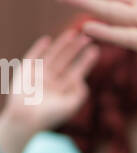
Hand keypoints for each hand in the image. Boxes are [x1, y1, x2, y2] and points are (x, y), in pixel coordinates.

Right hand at [0, 29, 98, 152]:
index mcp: (62, 89)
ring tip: (73, 33)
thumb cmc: (49, 117)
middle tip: (87, 37)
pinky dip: (39, 48)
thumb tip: (81, 78)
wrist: (26, 119)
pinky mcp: (25, 71)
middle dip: (76, 49)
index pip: (76, 71)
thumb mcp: (71, 106)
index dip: (86, 61)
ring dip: (62, 44)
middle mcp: (51, 80)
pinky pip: (33, 56)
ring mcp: (38, 74)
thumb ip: (80, 93)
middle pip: (66, 60)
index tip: (95, 50)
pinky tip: (48, 39)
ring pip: (53, 55)